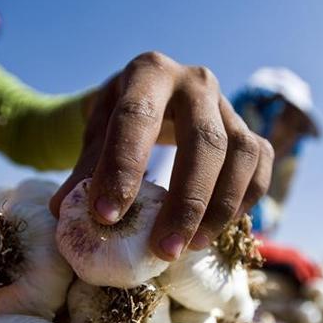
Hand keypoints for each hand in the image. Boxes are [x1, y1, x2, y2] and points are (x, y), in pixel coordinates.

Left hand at [50, 52, 273, 260]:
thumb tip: (62, 212)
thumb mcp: (96, 135)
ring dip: (219, 207)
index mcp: (149, 73)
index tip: (106, 217)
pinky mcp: (249, 130)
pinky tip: (216, 230)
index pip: (138, 118)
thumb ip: (84, 169)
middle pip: (204, 141)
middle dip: (185, 201)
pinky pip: (260, 166)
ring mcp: (228, 106)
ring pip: (241, 154)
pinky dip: (244, 201)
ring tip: (191, 247)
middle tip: (163, 249)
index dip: (122, 169)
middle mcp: (196, 82)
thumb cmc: (119, 122)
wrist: (152, 98)